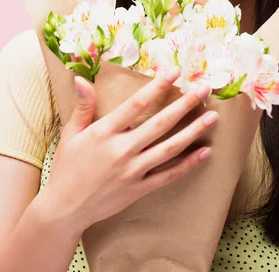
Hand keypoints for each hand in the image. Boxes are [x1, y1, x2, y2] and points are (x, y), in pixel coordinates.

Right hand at [43, 67, 217, 231]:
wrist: (66, 207)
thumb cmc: (67, 167)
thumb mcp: (70, 133)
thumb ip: (82, 106)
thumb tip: (81, 78)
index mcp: (104, 132)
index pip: (136, 104)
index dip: (157, 86)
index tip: (174, 72)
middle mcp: (122, 150)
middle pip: (160, 123)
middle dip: (185, 105)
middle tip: (204, 90)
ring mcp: (133, 170)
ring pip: (170, 148)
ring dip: (194, 131)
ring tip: (213, 117)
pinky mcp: (140, 188)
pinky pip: (169, 174)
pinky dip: (188, 164)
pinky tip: (204, 152)